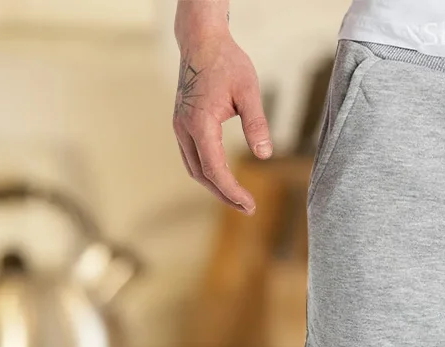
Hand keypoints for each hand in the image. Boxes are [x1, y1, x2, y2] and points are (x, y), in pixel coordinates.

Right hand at [172, 13, 271, 213]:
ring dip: (215, 187)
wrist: (202, 40)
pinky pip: (192, 157)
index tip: (251, 205)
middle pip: (202, 175)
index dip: (232, 192)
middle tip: (249, 208)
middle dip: (225, 195)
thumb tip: (264, 155)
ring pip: (194, 168)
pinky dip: (207, 173)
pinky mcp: (181, 123)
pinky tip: (224, 179)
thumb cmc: (227, 62)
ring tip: (238, 199)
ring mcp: (179, 126)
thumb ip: (256, 123)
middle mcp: (184, 127)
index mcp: (200, 122)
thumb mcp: (249, 91)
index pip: (215, 170)